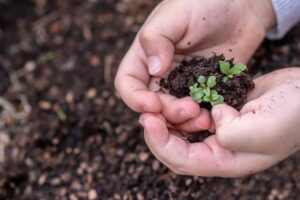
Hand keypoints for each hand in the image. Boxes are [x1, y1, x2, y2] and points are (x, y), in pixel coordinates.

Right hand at [114, 0, 274, 128]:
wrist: (241, 6)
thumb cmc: (205, 3)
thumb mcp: (176, 14)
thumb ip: (157, 39)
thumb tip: (153, 70)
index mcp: (145, 56)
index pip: (128, 84)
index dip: (135, 99)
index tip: (153, 105)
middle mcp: (161, 74)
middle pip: (153, 105)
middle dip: (167, 113)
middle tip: (189, 110)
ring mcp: (183, 84)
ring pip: (174, 113)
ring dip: (185, 121)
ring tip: (204, 118)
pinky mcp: (204, 90)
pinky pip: (199, 110)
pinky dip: (203, 118)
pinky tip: (214, 117)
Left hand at [140, 68, 299, 176]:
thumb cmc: (292, 116)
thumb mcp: (261, 130)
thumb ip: (230, 133)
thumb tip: (212, 118)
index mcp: (226, 161)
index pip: (182, 160)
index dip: (161, 143)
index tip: (149, 121)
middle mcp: (219, 150)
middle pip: (176, 148)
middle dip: (158, 133)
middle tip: (146, 113)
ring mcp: (219, 131)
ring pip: (182, 132)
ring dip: (168, 120)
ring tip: (158, 105)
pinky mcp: (221, 113)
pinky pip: (193, 115)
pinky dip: (181, 108)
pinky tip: (176, 97)